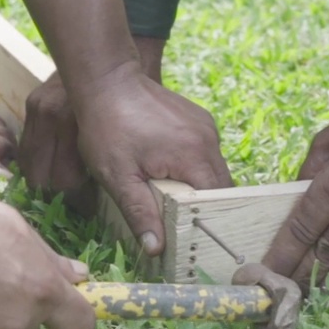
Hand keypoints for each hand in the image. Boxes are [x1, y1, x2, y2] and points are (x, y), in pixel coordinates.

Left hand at [21, 53, 232, 254]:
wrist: (107, 80)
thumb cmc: (107, 128)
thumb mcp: (118, 176)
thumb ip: (140, 213)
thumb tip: (156, 248)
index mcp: (194, 156)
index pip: (217, 200)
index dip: (210, 222)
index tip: (197, 241)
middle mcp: (209, 140)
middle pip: (221, 186)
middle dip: (206, 208)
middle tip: (187, 230)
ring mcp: (206, 126)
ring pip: (214, 170)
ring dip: (200, 188)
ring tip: (179, 205)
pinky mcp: (199, 119)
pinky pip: (206, 153)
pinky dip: (195, 169)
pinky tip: (173, 176)